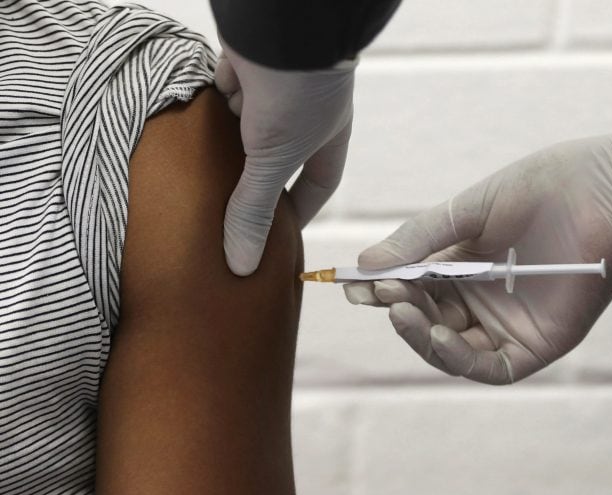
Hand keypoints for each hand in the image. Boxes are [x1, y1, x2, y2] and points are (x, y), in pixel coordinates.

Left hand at [215, 39, 355, 274]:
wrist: (281, 23)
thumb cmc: (298, 93)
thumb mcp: (274, 159)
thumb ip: (255, 209)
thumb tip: (241, 266)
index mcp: (327, 137)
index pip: (318, 183)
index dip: (302, 209)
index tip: (282, 235)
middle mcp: (303, 115)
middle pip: (277, 158)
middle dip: (256, 182)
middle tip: (231, 213)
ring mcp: (274, 89)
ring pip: (247, 126)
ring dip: (229, 144)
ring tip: (203, 178)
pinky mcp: (244, 66)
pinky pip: (225, 93)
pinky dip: (214, 107)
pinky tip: (195, 126)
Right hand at [344, 124, 611, 383]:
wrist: (610, 187)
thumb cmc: (544, 188)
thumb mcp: (469, 210)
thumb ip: (420, 239)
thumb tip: (364, 267)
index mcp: (464, 265)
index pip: (413, 288)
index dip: (383, 289)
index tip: (353, 283)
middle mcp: (482, 299)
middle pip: (428, 320)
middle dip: (400, 308)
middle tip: (382, 291)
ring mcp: (508, 324)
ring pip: (452, 348)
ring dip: (421, 334)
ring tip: (401, 307)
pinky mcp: (537, 344)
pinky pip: (490, 366)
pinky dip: (458, 356)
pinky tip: (438, 333)